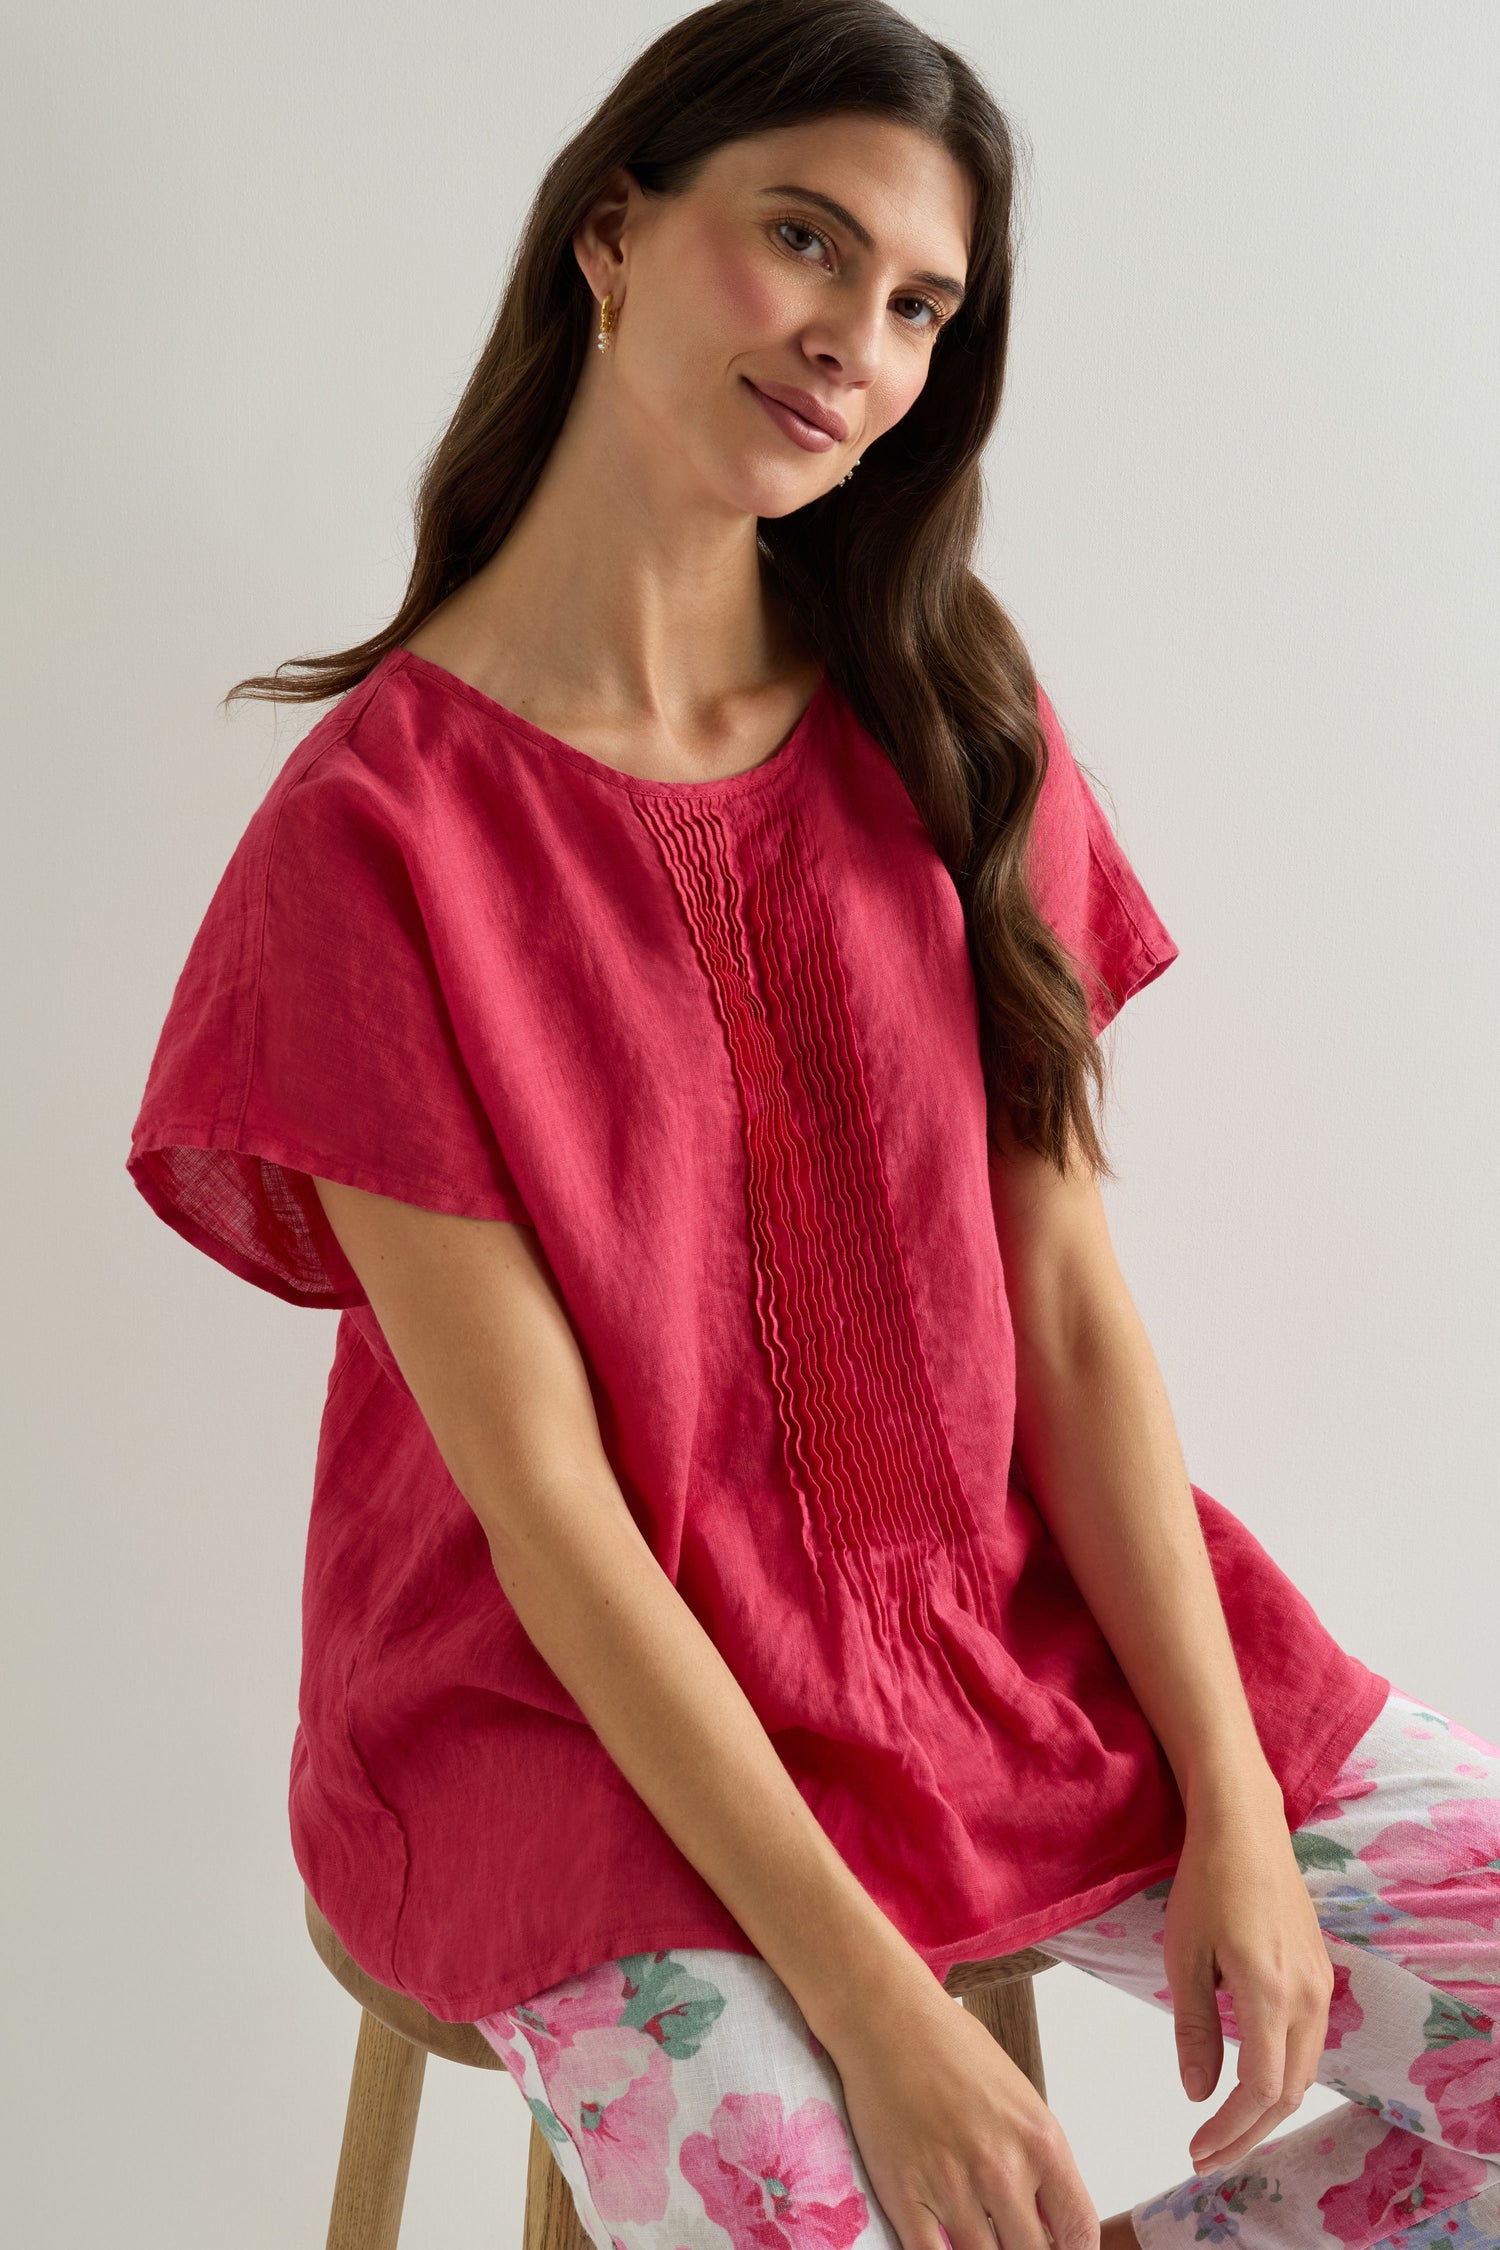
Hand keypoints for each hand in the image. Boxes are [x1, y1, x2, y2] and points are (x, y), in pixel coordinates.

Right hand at [825, 1974, 1098, 2249]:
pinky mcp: (903, 2194)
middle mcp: (1003, 2169)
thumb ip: (1039, 2162)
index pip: (1080, 2232)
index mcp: (1041, 2141)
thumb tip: (1050, 2221)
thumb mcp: (1020, 2098)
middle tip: (1010, 2241)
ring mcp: (952, 2186)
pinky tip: (945, 2245)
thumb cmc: (953, 2048)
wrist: (888, 2018)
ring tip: (979, 2236)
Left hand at [1163, 1778, 1334, 2172]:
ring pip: (1304, 2071)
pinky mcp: (1321, 1974)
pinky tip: (1251, 2081)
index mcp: (1270, 1992)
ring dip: (1268, 2109)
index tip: (1196, 2149)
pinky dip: (1282, 2075)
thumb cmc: (1206, 1881)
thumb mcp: (1184, 1955)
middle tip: (1207, 2156)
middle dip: (1248, 2133)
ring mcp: (1321, 1985)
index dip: (1230, 2128)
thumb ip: (1194, 2027)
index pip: (1261, 2089)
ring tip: (1224, 2129)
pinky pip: (1308, 2043)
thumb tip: (1198, 2092)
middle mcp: (1308, 1996)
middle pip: (1289, 2091)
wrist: (1246, 1827)